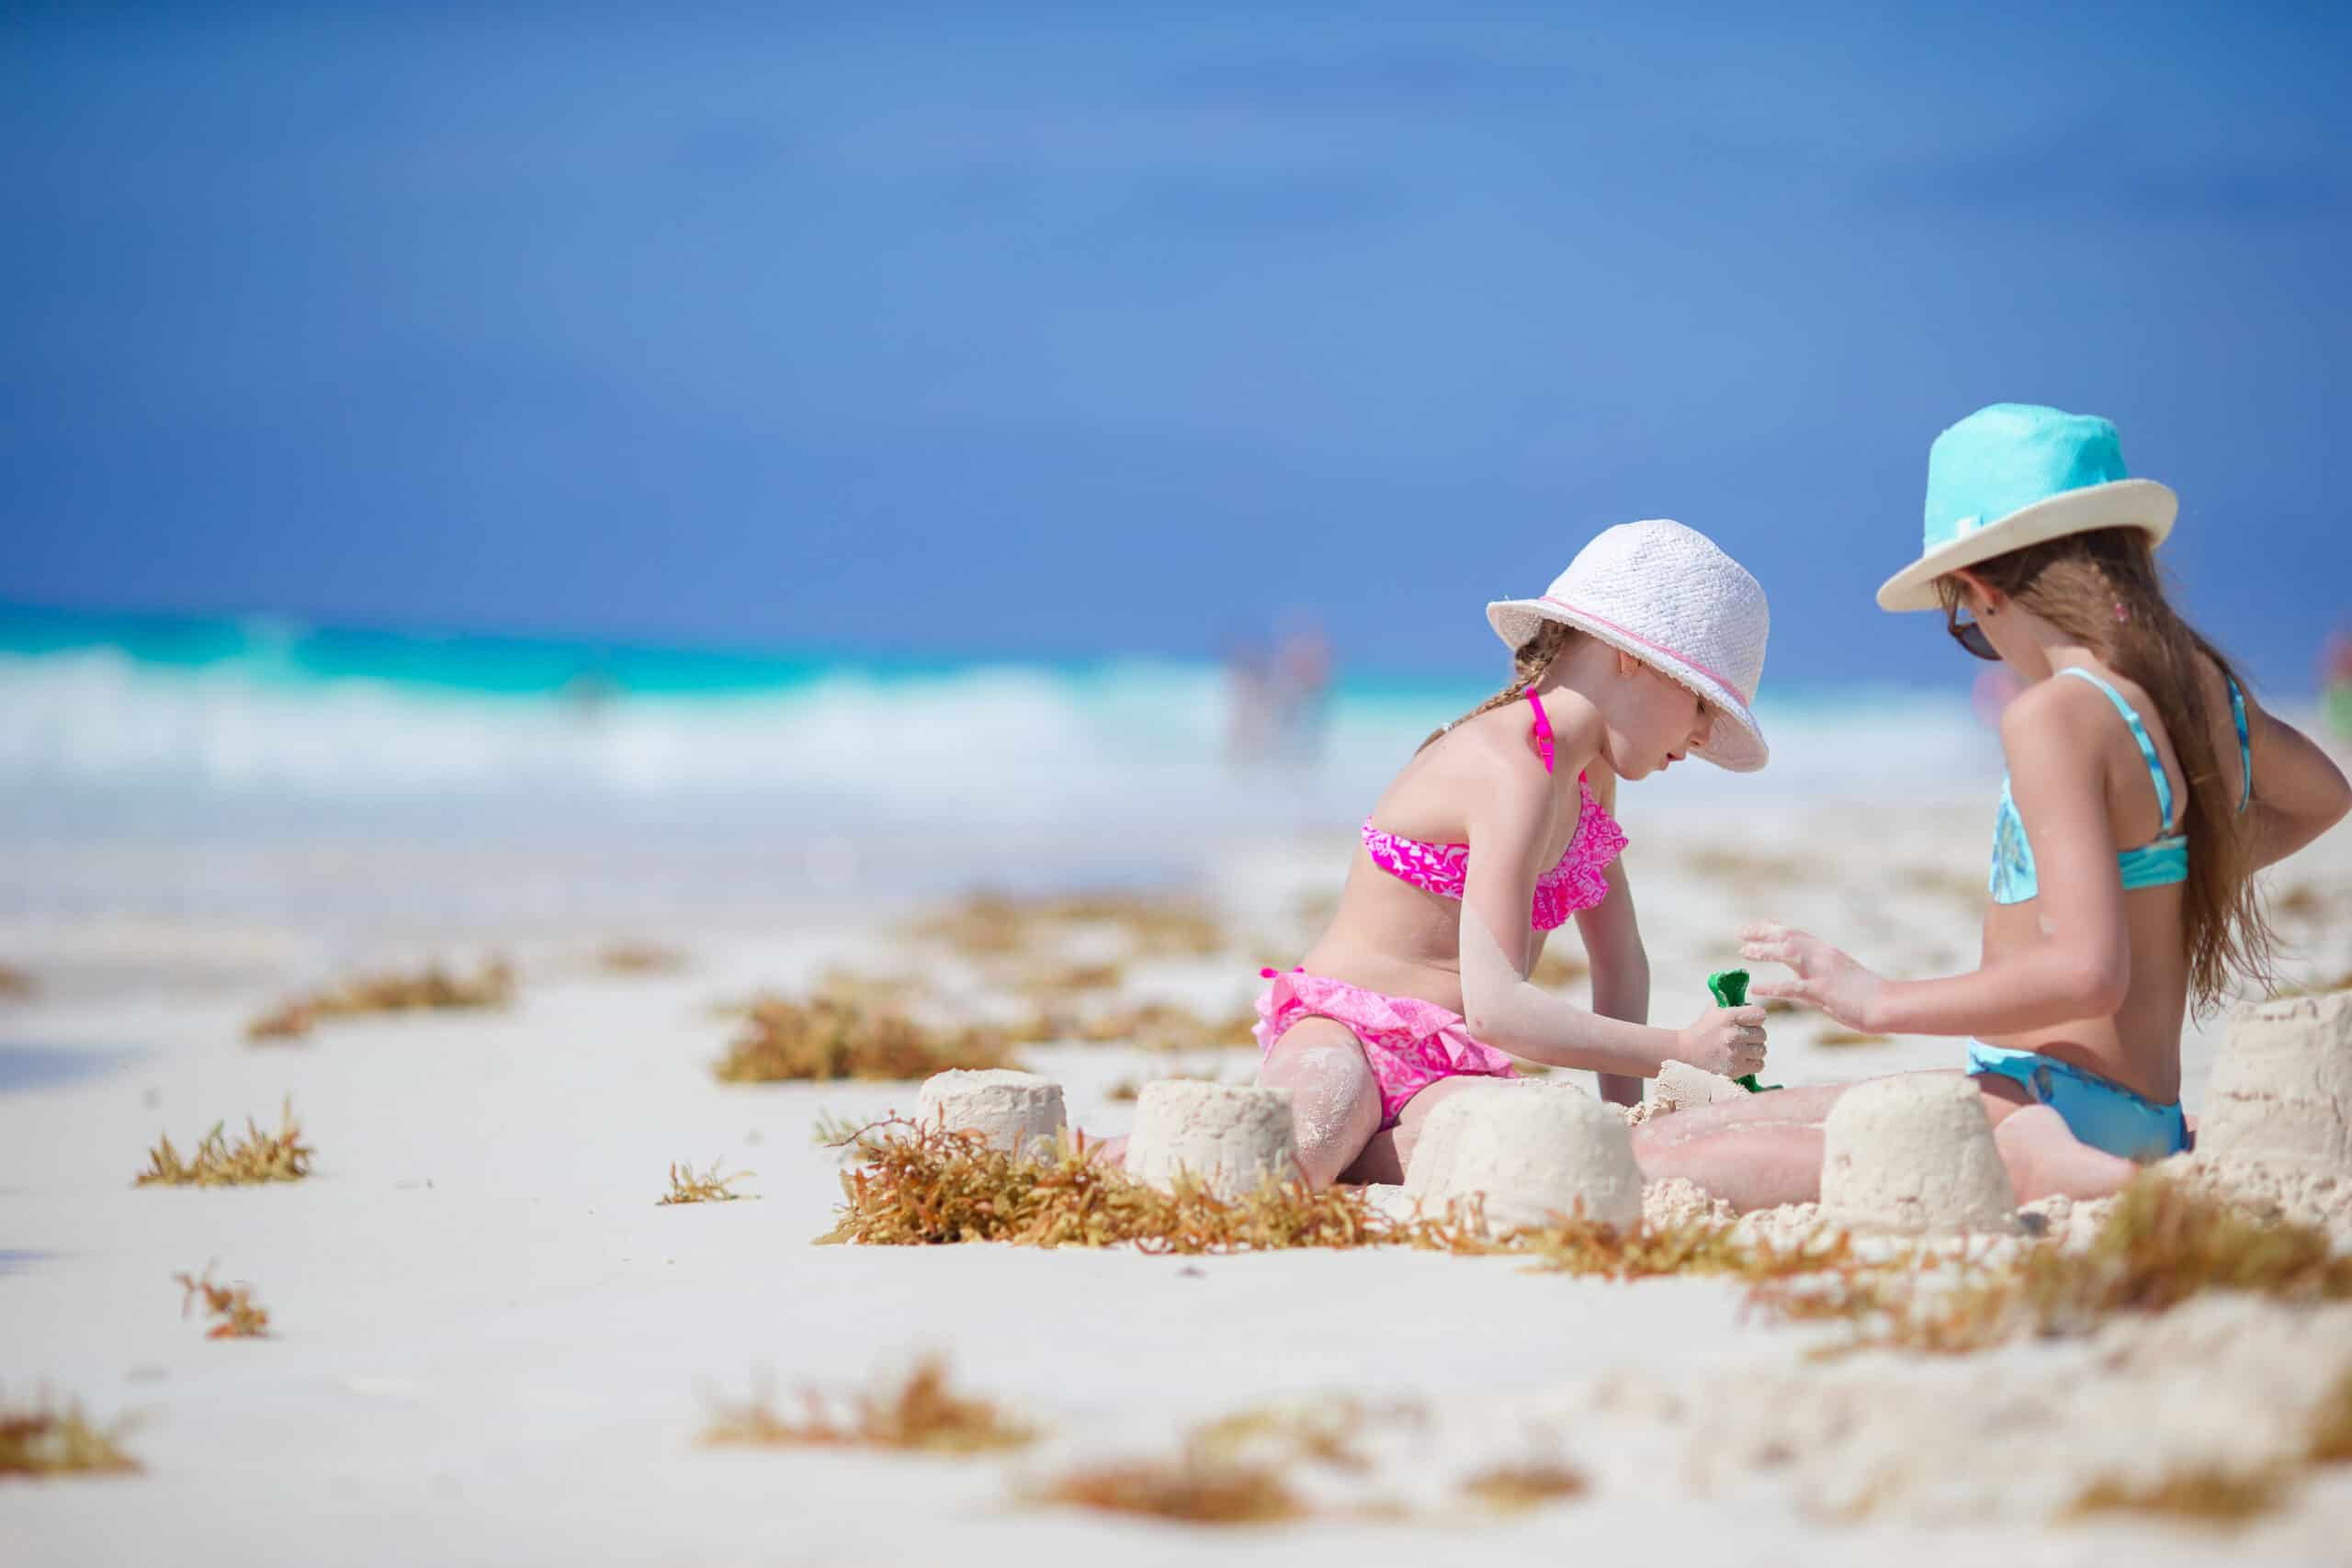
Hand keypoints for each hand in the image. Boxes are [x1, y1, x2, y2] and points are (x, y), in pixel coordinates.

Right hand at [1674, 1004, 1766, 1079]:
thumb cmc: (1702, 1029)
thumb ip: (1732, 1003)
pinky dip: (1753, 1063)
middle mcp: (1733, 1034)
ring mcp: (1735, 1053)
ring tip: (1743, 1049)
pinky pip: (1759, 1065)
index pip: (1760, 1014)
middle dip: (1755, 1035)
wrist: (1685, 1051)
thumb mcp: (1713, 1009)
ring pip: (1762, 1050)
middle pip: (1762, 1034)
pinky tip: (1743, 1059)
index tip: (1751, 1021)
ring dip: (1755, 1050)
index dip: (1757, 1017)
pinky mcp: (1735, 1069)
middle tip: (1745, 1037)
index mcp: (1728, 1017)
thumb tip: (1749, 1003)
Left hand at [1740, 922, 1884, 1030]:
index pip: (1797, 933)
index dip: (1774, 928)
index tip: (1757, 925)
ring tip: (1743, 951)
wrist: (1887, 1004)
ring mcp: (1822, 972)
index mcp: (1827, 952)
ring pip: (1787, 953)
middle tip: (1741, 934)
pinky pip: (1791, 987)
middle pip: (1788, 936)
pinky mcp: (1822, 991)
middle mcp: (1823, 956)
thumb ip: (1822, 971)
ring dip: (1764, 950)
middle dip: (1763, 933)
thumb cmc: (1868, 994)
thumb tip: (1804, 975)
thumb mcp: (1842, 975)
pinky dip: (1771, 986)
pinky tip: (1756, 988)